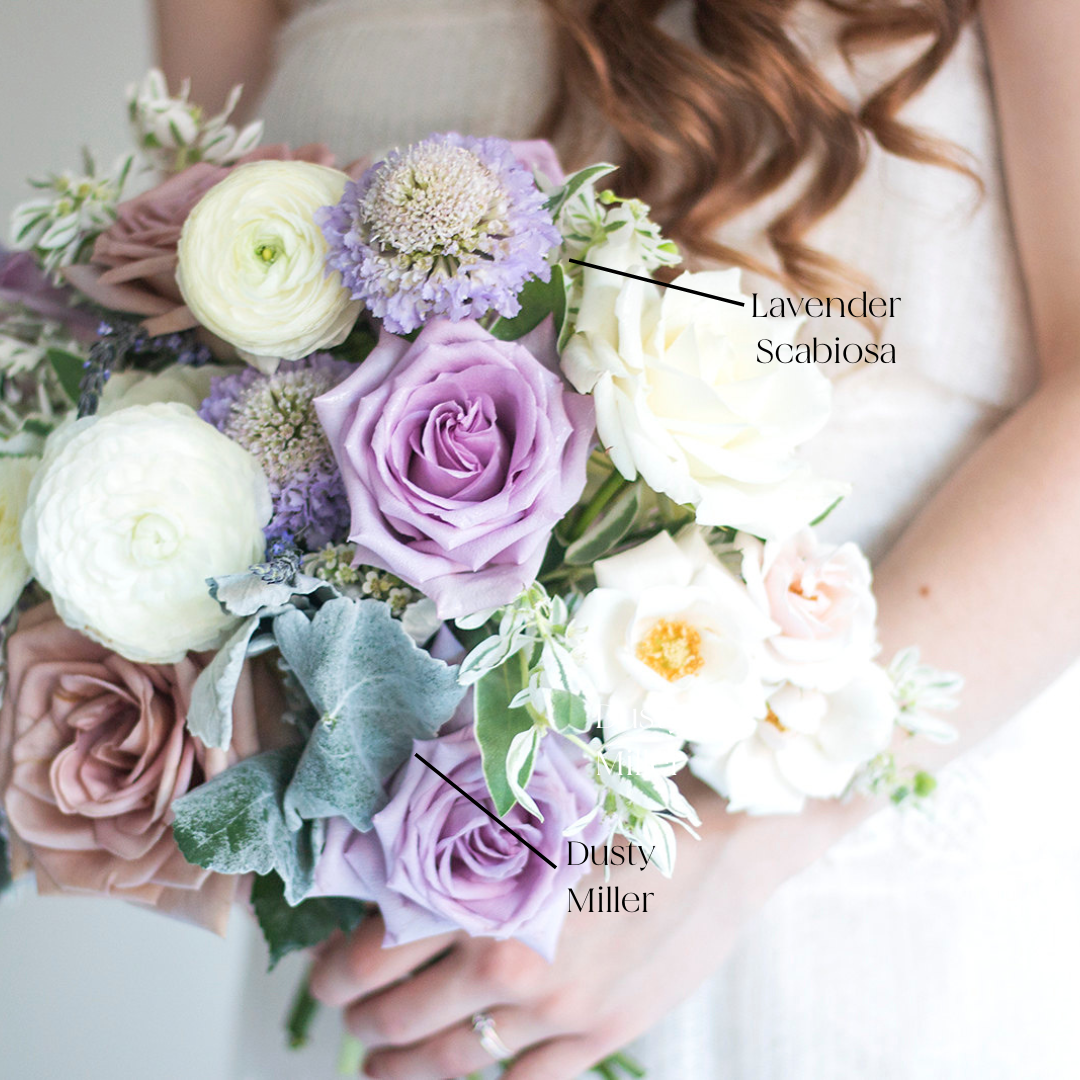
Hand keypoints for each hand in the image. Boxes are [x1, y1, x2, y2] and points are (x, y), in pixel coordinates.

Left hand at [309, 778, 744, 1079]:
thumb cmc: (627, 805)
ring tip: (378, 1068)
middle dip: (359, 1022)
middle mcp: (506, 958)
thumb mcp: (535, 810)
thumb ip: (469, 848)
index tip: (325, 972)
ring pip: (448, 1064)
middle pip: (399, 1017)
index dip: (335, 972)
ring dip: (401, 1070)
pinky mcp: (599, 1035)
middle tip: (348, 1015)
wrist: (722, 837)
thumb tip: (402, 870)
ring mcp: (553, 1009)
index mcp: (483, 893)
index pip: (373, 952)